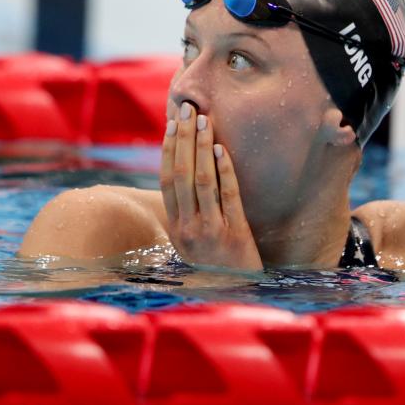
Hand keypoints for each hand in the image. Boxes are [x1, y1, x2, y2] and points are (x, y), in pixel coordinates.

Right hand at [159, 102, 262, 269]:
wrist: (238, 295)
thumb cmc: (217, 265)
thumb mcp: (193, 242)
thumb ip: (187, 214)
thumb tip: (186, 176)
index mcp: (176, 227)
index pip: (167, 179)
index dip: (169, 149)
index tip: (173, 123)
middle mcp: (188, 228)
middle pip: (181, 174)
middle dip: (184, 138)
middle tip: (188, 109)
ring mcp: (210, 230)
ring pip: (202, 180)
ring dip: (202, 147)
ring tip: (205, 120)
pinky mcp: (235, 234)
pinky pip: (227, 195)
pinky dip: (224, 170)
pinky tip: (222, 149)